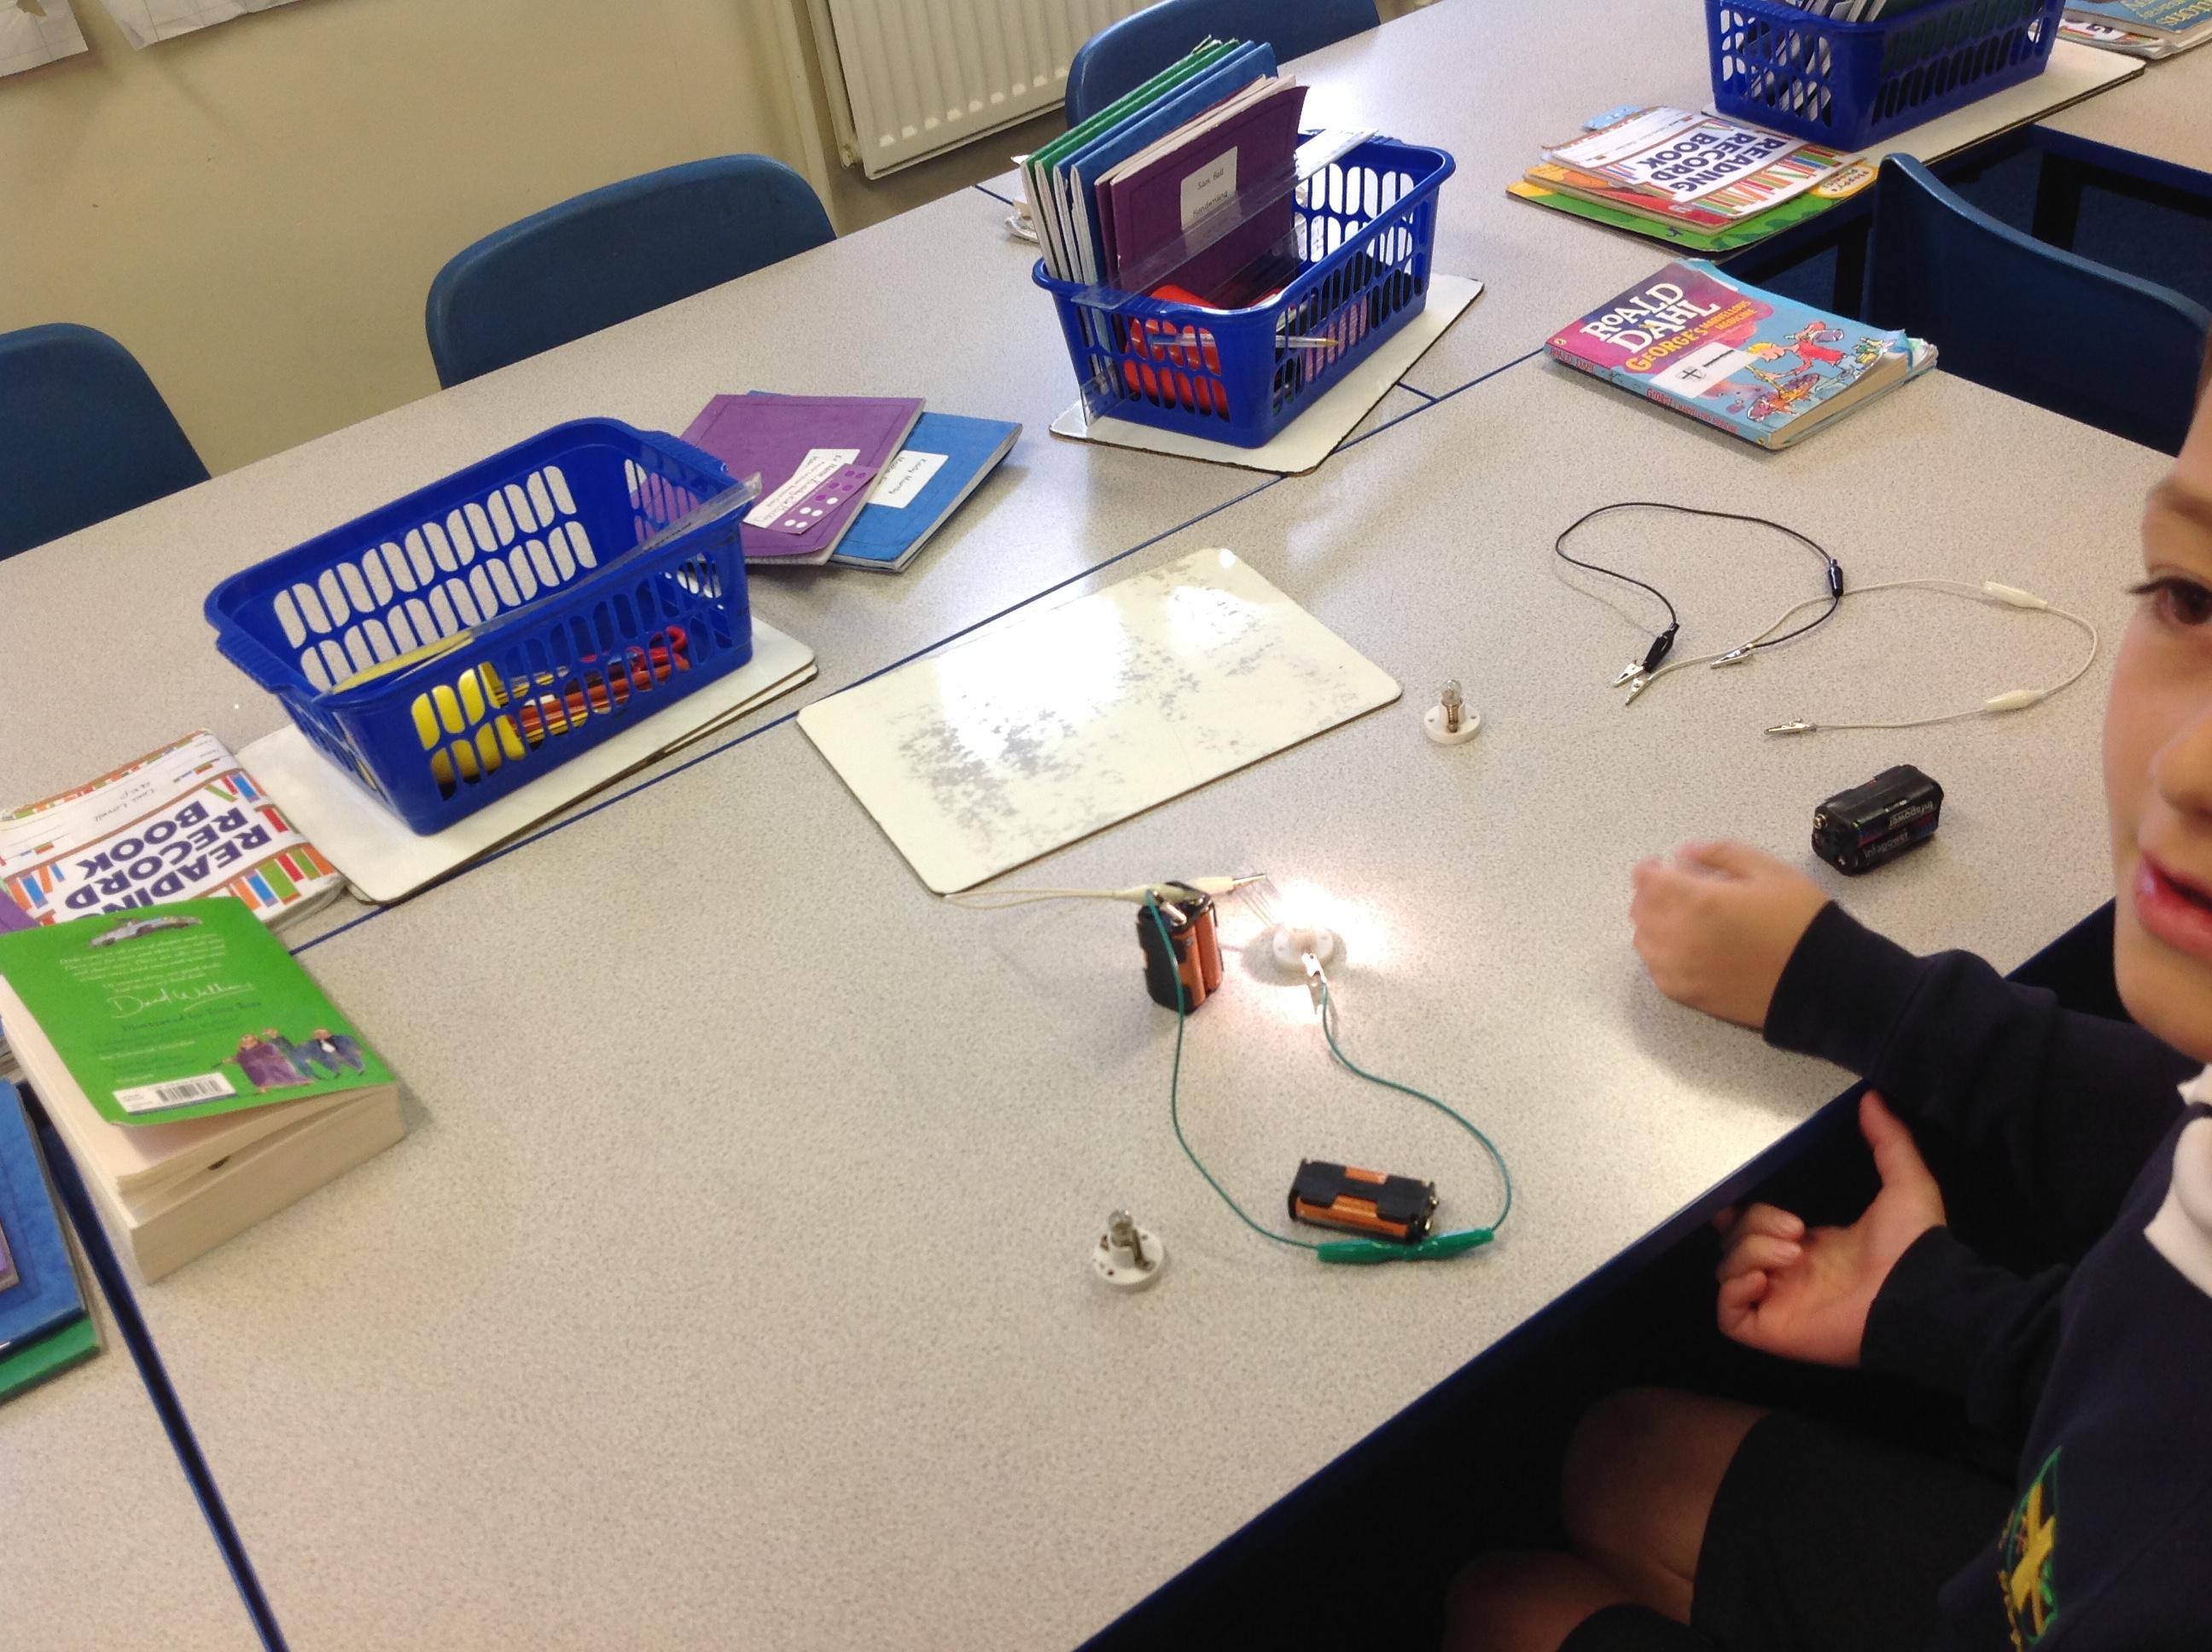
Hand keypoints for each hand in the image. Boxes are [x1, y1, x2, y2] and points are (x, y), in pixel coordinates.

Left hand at [1630, 840, 1829, 1029]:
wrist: (1823, 980)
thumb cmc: (1799, 920)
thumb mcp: (1769, 870)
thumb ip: (1722, 854)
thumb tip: (1685, 853)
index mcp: (1698, 901)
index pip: (1648, 881)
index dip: (1649, 869)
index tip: (1660, 865)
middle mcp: (1680, 936)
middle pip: (1641, 911)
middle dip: (1650, 894)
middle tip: (1671, 888)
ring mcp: (1681, 970)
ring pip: (1644, 943)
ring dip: (1651, 924)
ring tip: (1676, 917)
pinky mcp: (1690, 995)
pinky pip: (1657, 973)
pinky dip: (1659, 956)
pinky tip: (1680, 948)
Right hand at [1714, 1092, 1945, 1366]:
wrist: (1917, 1295)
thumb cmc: (1913, 1248)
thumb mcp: (1904, 1183)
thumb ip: (1888, 1140)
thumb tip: (1873, 1098)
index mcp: (1812, 1247)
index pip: (1754, 1229)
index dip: (1743, 1214)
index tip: (1744, 1199)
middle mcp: (1790, 1275)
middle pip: (1734, 1244)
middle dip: (1753, 1227)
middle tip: (1796, 1231)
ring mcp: (1778, 1303)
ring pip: (1727, 1272)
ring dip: (1749, 1253)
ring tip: (1792, 1253)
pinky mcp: (1771, 1330)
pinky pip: (1729, 1314)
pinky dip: (1737, 1290)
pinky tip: (1767, 1277)